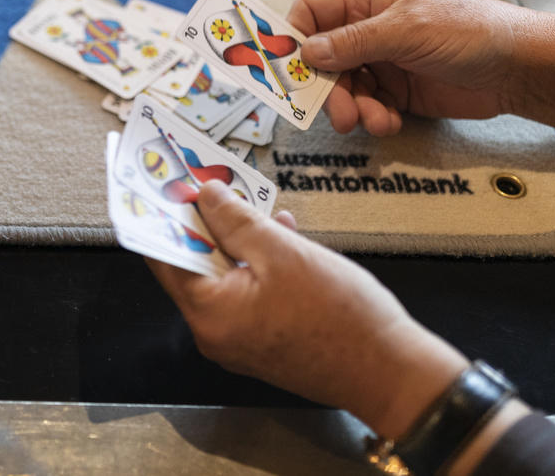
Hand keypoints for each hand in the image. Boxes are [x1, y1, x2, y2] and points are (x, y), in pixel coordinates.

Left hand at [149, 180, 468, 439]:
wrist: (391, 374)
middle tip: (214, 183)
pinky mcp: (264, 341)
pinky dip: (257, 264)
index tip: (166, 181)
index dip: (163, 214)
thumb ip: (236, 221)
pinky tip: (283, 237)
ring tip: (258, 207)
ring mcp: (238, 340)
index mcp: (207, 312)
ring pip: (224, 276)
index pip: (163, 256)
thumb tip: (205, 195)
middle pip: (192, 265)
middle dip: (205, 222)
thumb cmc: (340, 315)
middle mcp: (213, 332)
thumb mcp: (284, 253)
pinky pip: (246, 293)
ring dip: (238, 240)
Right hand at [287, 0, 554, 140]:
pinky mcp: (395, 91)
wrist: (517, 70)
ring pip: (343, 87)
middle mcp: (369, 28)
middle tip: (335, 111)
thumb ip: (353, 41)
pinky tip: (389, 121)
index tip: (287, 65)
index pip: (314, 11)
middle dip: (326, 86)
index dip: (295, 36)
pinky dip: (372, 117)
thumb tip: (308, 51)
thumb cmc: (469, 30)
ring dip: (351, 107)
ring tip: (371, 119)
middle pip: (322, 57)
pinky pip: (366, 106)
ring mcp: (382, 61)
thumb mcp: (406, 29)